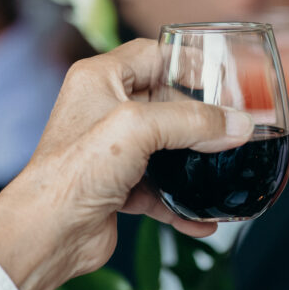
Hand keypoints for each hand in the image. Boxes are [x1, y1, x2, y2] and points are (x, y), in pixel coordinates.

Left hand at [0, 39, 254, 289]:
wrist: (50, 234)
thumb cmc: (73, 172)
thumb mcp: (139, 129)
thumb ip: (194, 121)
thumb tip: (238, 124)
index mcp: (98, 79)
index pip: (153, 54)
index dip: (189, 63)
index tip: (222, 79)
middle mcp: (103, 110)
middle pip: (165, 102)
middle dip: (200, 117)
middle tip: (232, 126)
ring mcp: (111, 151)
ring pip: (165, 147)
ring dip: (194, 162)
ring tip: (225, 167)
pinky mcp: (118, 187)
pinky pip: (160, 189)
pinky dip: (182, 202)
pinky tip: (204, 218)